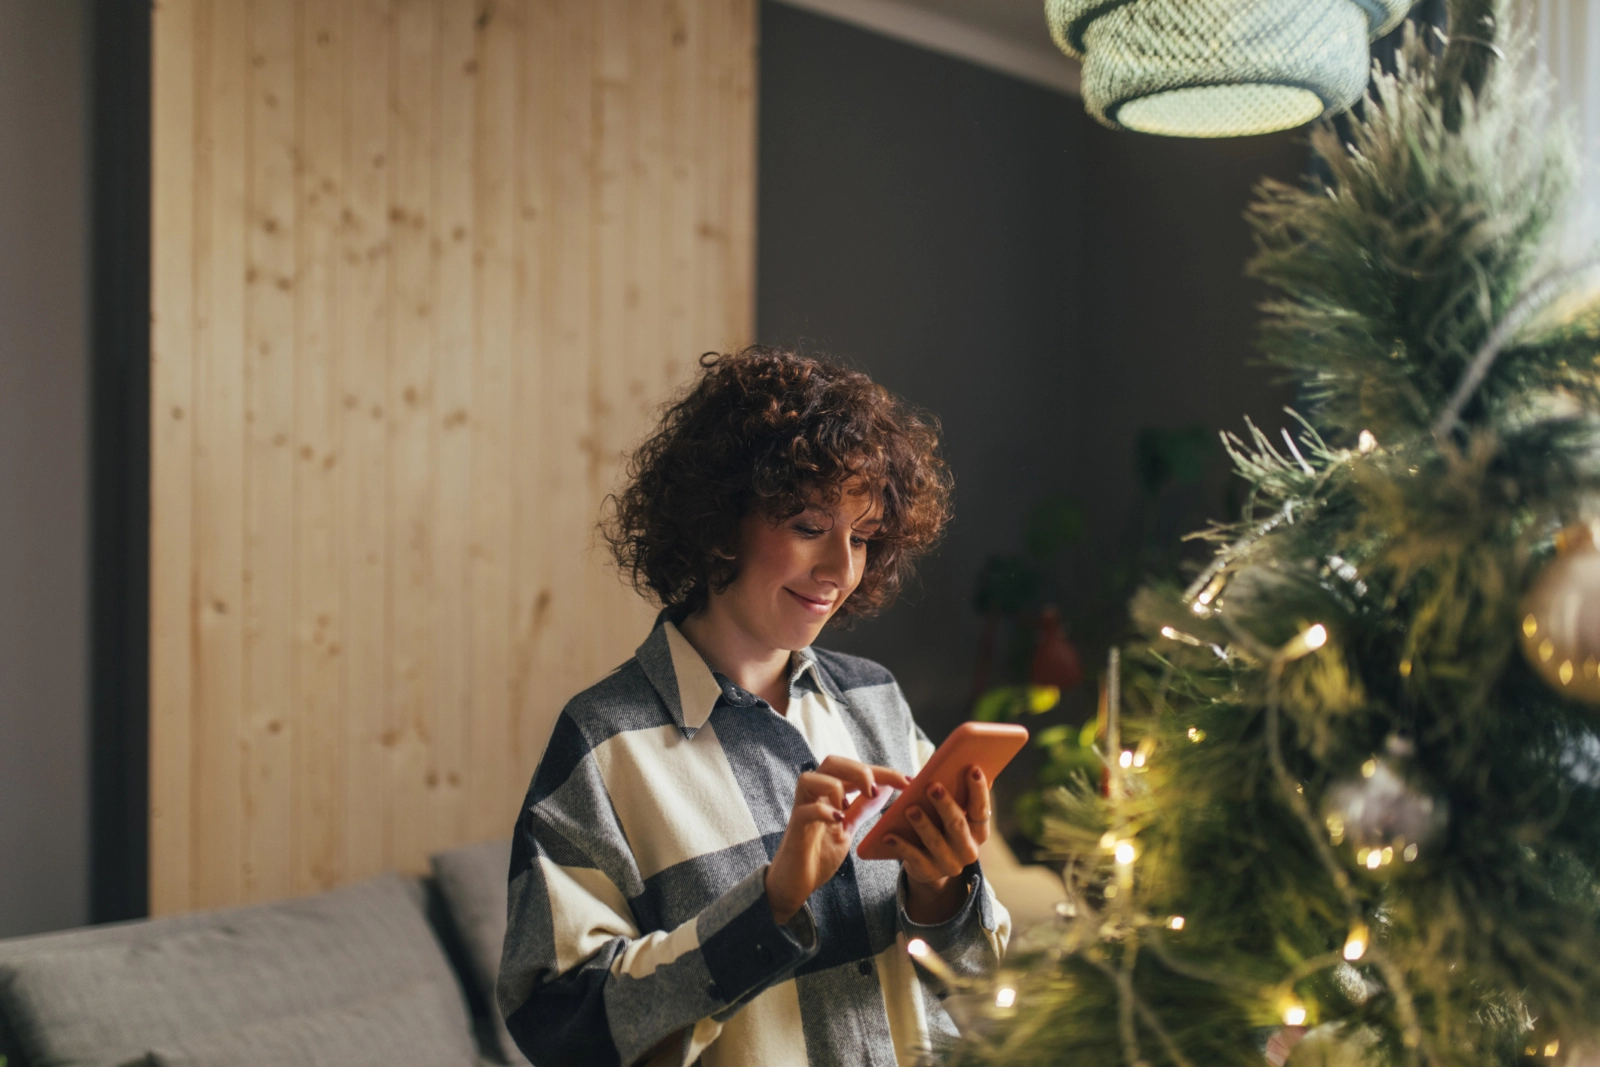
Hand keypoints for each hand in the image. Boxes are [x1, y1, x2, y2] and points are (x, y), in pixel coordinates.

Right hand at [766, 756, 910, 923]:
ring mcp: (802, 809)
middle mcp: (814, 796)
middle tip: (876, 790)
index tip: (908, 781)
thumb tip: (884, 789)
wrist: (795, 883)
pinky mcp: (796, 828)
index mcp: (828, 793)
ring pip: (811, 778)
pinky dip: (823, 811)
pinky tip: (838, 820)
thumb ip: (861, 808)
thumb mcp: (847, 827)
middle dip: (859, 770)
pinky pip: (805, 810)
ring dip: (836, 786)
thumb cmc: (818, 854)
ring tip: (849, 807)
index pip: (856, 770)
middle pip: (831, 762)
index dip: (883, 772)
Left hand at [882, 765, 990, 923]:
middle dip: (946, 805)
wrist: (930, 866)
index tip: (972, 768)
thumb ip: (955, 796)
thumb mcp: (951, 815)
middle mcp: (968, 850)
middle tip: (933, 787)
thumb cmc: (941, 828)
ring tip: (910, 808)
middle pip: (958, 825)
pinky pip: (914, 857)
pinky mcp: (928, 872)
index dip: (978, 789)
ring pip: (935, 841)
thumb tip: (951, 765)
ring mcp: (949, 863)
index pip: (982, 809)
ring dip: (923, 824)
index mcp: (978, 831)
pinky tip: (888, 835)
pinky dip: (901, 845)